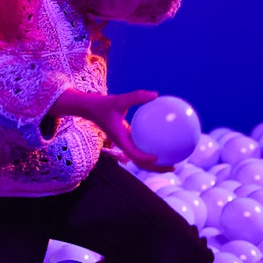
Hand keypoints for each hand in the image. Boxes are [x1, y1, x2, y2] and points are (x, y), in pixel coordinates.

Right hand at [52, 89, 172, 172]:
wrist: (90, 109)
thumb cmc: (103, 104)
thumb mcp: (118, 99)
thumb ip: (136, 97)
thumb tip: (155, 94)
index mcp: (120, 139)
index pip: (132, 153)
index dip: (144, 158)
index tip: (157, 158)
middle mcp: (123, 144)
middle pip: (140, 163)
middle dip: (156, 168)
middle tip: (173, 166)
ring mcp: (125, 144)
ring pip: (141, 159)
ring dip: (155, 164)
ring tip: (173, 161)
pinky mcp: (126, 140)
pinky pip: (141, 148)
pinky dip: (152, 150)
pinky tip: (164, 143)